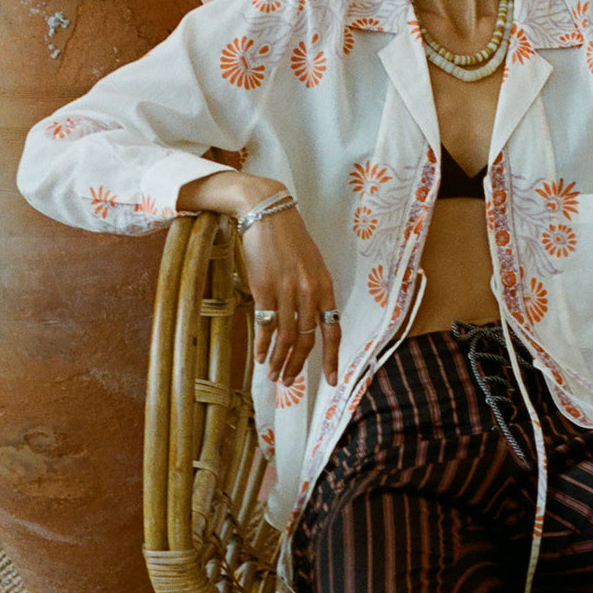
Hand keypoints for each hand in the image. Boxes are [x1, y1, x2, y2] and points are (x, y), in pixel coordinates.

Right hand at [243, 206, 340, 386]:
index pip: (332, 330)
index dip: (332, 358)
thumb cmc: (288, 237)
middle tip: (287, 381)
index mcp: (325, 286)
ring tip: (273, 374)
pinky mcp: (264, 288)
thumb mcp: (311, 263)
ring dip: (279, 359)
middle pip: (306, 339)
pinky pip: (266, 325)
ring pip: (287, 337)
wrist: (266, 211)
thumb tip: (309, 320)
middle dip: (297, 365)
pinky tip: (259, 356)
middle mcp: (309, 292)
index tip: (331, 381)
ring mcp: (287, 291)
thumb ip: (313, 291)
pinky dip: (263, 344)